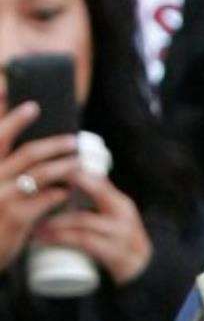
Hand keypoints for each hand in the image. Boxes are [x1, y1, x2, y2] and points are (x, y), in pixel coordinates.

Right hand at [0, 101, 80, 266]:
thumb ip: (5, 170)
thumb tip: (35, 153)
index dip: (13, 118)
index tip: (33, 105)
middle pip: (26, 152)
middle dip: (53, 144)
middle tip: (72, 139)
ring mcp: (2, 196)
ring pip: (40, 174)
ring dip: (63, 167)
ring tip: (78, 163)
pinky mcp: (16, 216)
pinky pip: (45, 199)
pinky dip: (60, 193)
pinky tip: (69, 191)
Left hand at [34, 164, 151, 283]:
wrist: (144, 273)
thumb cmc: (121, 244)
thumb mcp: (114, 218)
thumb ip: (96, 200)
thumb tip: (65, 179)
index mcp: (121, 202)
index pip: (98, 178)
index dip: (73, 169)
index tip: (45, 169)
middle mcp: (124, 214)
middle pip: (94, 191)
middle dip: (64, 187)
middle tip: (33, 190)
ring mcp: (120, 234)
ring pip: (81, 219)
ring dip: (53, 220)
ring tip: (33, 223)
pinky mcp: (114, 253)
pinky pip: (82, 240)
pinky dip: (59, 238)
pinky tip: (43, 238)